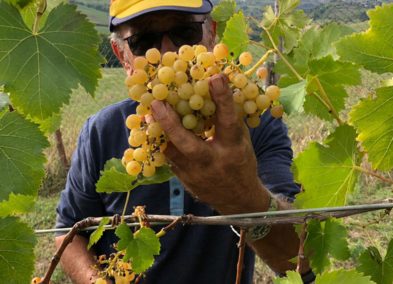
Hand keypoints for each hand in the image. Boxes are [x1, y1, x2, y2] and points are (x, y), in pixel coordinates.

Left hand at [151, 74, 268, 213]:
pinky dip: (161, 143)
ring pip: (171, 152)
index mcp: (234, 149)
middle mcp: (213, 162)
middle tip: (157, 103)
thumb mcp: (242, 141)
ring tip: (150, 112)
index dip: (222, 99)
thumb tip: (217, 90)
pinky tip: (154, 129)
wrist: (238, 200)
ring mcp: (196, 174)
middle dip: (170, 123)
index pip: (228, 121)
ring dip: (159, 131)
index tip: (214, 77)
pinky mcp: (184, 180)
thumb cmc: (241, 162)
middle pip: (188, 143)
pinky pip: (168, 159)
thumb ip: (230, 119)